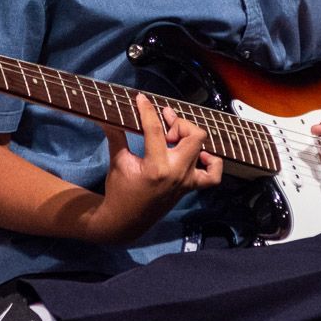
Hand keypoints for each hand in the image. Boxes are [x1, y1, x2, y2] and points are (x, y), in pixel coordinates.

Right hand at [87, 94, 223, 243]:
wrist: (126, 221)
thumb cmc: (119, 190)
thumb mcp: (118, 161)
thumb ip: (116, 136)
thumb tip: (107, 115)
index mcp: (156, 167)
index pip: (155, 130)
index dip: (148, 110)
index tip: (141, 99)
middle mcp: (176, 173)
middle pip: (193, 135)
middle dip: (178, 123)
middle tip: (163, 123)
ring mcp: (186, 181)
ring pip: (202, 148)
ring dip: (190, 138)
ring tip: (175, 138)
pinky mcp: (190, 187)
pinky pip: (213, 175)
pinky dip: (211, 161)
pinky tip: (198, 154)